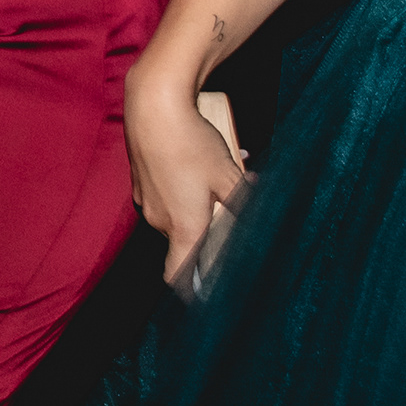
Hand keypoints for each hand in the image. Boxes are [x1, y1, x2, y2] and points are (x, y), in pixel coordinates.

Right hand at [127, 77, 250, 285]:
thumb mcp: (228, 175)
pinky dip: (182, 189)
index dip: (189, 290)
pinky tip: (197, 163)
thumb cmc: (190, 143)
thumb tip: (264, 219)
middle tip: (231, 211)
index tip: (203, 298)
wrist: (153, 107)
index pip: (178, 275)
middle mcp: (160, 220)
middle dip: (207, 231)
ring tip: (220, 177)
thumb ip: (245, 203)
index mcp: (183, 226)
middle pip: (185, 240)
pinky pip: (165, 195)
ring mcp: (147, 200)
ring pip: (177, 214)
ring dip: (197, 205)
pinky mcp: (141, 181)